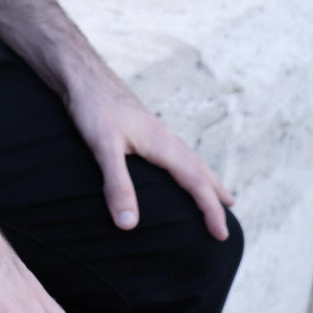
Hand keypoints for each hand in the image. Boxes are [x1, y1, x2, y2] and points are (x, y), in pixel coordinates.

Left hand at [65, 71, 234, 239]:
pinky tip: (175, 169)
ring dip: (205, 179)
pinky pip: (175, 154)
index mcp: (164, 146)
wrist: (83, 76)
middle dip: (215, 196)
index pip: (196, 184)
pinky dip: (186, 167)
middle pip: (200, 171)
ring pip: (190, 160)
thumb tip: (129, 226)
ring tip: (216, 194)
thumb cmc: (93, 109)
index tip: (221, 236)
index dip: (209, 211)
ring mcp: (156, 133)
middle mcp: (166, 139)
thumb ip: (117, 185)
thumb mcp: (103, 149)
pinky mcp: (143, 129)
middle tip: (229, 217)